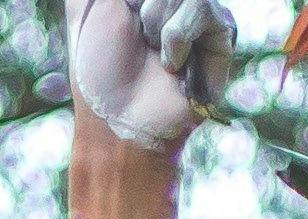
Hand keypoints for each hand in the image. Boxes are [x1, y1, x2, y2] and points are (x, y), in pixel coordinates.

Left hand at [72, 0, 234, 148]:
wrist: (119, 118)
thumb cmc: (98, 68)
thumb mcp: (87, 5)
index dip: (137, 5)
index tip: (130, 11)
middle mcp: (175, 1)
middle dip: (143, 7)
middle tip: (135, 34)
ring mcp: (200, 14)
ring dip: (158, 23)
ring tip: (154, 54)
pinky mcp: (220, 36)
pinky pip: (204, 12)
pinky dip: (178, 39)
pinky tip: (171, 65)